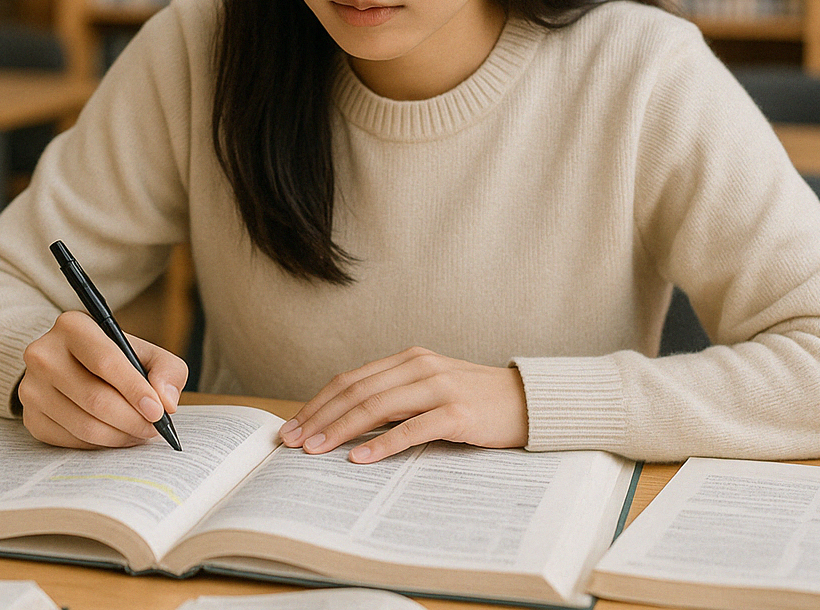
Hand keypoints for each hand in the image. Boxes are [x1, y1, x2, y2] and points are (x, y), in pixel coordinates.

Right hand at [17, 310, 187, 448]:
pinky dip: (99, 444)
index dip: (135, 390)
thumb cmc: (112, 358)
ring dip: (119, 436)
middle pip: (95, 398)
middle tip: (153, 428)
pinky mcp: (30, 417)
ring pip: (84, 424)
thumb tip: (166, 401)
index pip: (106, 362)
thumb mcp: (144, 351)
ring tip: (139, 433)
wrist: (69, 364)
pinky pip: (71, 441)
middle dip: (132, 419)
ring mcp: (32, 387)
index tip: (158, 411)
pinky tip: (116, 436)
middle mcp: (43, 354)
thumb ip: (166, 369)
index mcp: (72, 326)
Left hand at [278, 346, 528, 463]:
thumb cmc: (475, 401)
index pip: (351, 380)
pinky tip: (360, 459)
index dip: (318, 403)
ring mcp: (439, 387)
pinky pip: (412, 429)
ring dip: (340, 430)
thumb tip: (346, 424)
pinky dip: (382, 444)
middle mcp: (420, 367)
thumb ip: (395, 397)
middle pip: (356, 392)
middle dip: (319, 418)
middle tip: (292, 442)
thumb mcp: (431, 389)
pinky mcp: (457, 412)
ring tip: (315, 450)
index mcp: (409, 359)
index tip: (292, 427)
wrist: (528, 401)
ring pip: (377, 407)